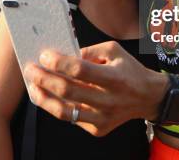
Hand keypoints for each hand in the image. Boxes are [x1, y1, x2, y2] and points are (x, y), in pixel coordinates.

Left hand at [23, 41, 168, 136]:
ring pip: (64, 111)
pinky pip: (71, 118)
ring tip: (33, 87)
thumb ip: (88, 51)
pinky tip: (48, 96)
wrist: (148, 98)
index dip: (59, 63)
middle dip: (44, 79)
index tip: (44, 55)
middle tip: (31, 69)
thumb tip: (62, 55)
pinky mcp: (98, 129)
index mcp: (114, 78)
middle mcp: (109, 101)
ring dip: (44, 98)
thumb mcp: (114, 50)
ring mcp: (103, 118)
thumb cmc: (129, 70)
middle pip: (68, 91)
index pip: (80, 71)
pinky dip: (56, 107)